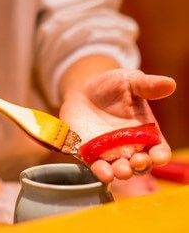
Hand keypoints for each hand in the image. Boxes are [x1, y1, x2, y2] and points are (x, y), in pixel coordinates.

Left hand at [60, 68, 175, 182]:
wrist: (83, 90)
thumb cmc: (110, 86)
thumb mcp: (129, 81)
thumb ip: (147, 85)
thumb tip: (170, 84)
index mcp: (145, 132)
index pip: (158, 149)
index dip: (160, 154)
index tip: (159, 155)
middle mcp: (129, 147)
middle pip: (140, 164)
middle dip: (141, 165)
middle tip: (138, 161)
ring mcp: (109, 152)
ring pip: (119, 170)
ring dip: (122, 172)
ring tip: (121, 170)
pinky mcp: (90, 153)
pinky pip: (96, 166)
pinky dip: (100, 172)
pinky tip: (103, 172)